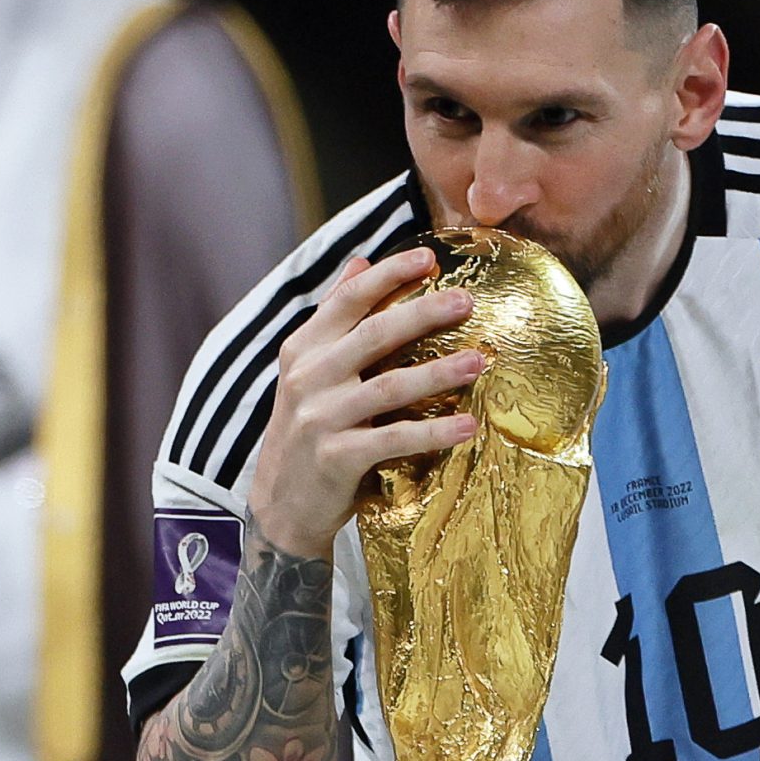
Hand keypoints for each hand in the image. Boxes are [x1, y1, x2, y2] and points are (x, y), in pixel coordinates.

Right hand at [249, 247, 484, 559]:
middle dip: (423, 313)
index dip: (388, 274)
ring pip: (389, 386)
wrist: (280, 503)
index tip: (428, 257)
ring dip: (438, 372)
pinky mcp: (337, 458)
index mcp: (304, 348)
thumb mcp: (308, 369)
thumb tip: (361, 260)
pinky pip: (393, 438)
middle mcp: (309, 377)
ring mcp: (321, 417)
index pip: (348, 299)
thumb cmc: (307, 428)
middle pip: (373, 334)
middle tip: (467, 300)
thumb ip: (334, 316)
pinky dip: (433, 432)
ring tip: (479, 361)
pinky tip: (467, 424)